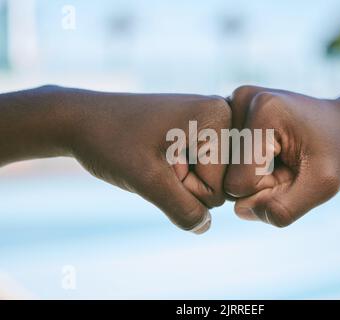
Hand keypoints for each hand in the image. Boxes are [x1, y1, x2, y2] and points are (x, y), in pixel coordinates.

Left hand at [59, 88, 230, 232]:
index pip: (219, 189)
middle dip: (184, 184)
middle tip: (154, 158)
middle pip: (220, 185)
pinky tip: (160, 153)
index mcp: (217, 117)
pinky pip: (199, 170)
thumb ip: (182, 209)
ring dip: (180, 179)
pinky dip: (178, 172)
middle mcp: (221, 115)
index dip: (182, 187)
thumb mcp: (146, 180)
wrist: (81, 120)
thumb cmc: (111, 143)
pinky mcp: (197, 130)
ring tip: (155, 154)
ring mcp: (209, 123)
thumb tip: (204, 226)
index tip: (156, 160)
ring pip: (210, 181)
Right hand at [224, 86, 339, 226]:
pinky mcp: (228, 110)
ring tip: (279, 156)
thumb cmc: (334, 153)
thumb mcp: (324, 186)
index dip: (267, 190)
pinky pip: (223, 157)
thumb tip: (240, 210)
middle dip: (258, 181)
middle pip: (227, 176)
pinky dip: (244, 164)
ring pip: (223, 168)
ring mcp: (231, 102)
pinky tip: (266, 150)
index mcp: (263, 111)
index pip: (238, 184)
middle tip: (288, 163)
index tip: (293, 171)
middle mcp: (240, 99)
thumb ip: (285, 208)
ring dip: (251, 174)